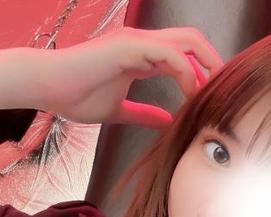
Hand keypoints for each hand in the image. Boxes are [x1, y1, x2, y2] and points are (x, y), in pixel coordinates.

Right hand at [39, 26, 223, 127]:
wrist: (48, 86)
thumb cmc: (76, 96)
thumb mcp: (118, 110)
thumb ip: (143, 114)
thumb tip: (167, 121)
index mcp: (141, 55)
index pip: (183, 56)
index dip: (201, 75)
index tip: (210, 100)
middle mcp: (143, 43)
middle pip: (193, 41)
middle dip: (213, 65)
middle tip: (222, 94)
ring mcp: (137, 41)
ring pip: (188, 42)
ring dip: (206, 68)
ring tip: (211, 95)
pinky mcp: (130, 47)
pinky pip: (171, 55)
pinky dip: (186, 74)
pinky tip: (190, 95)